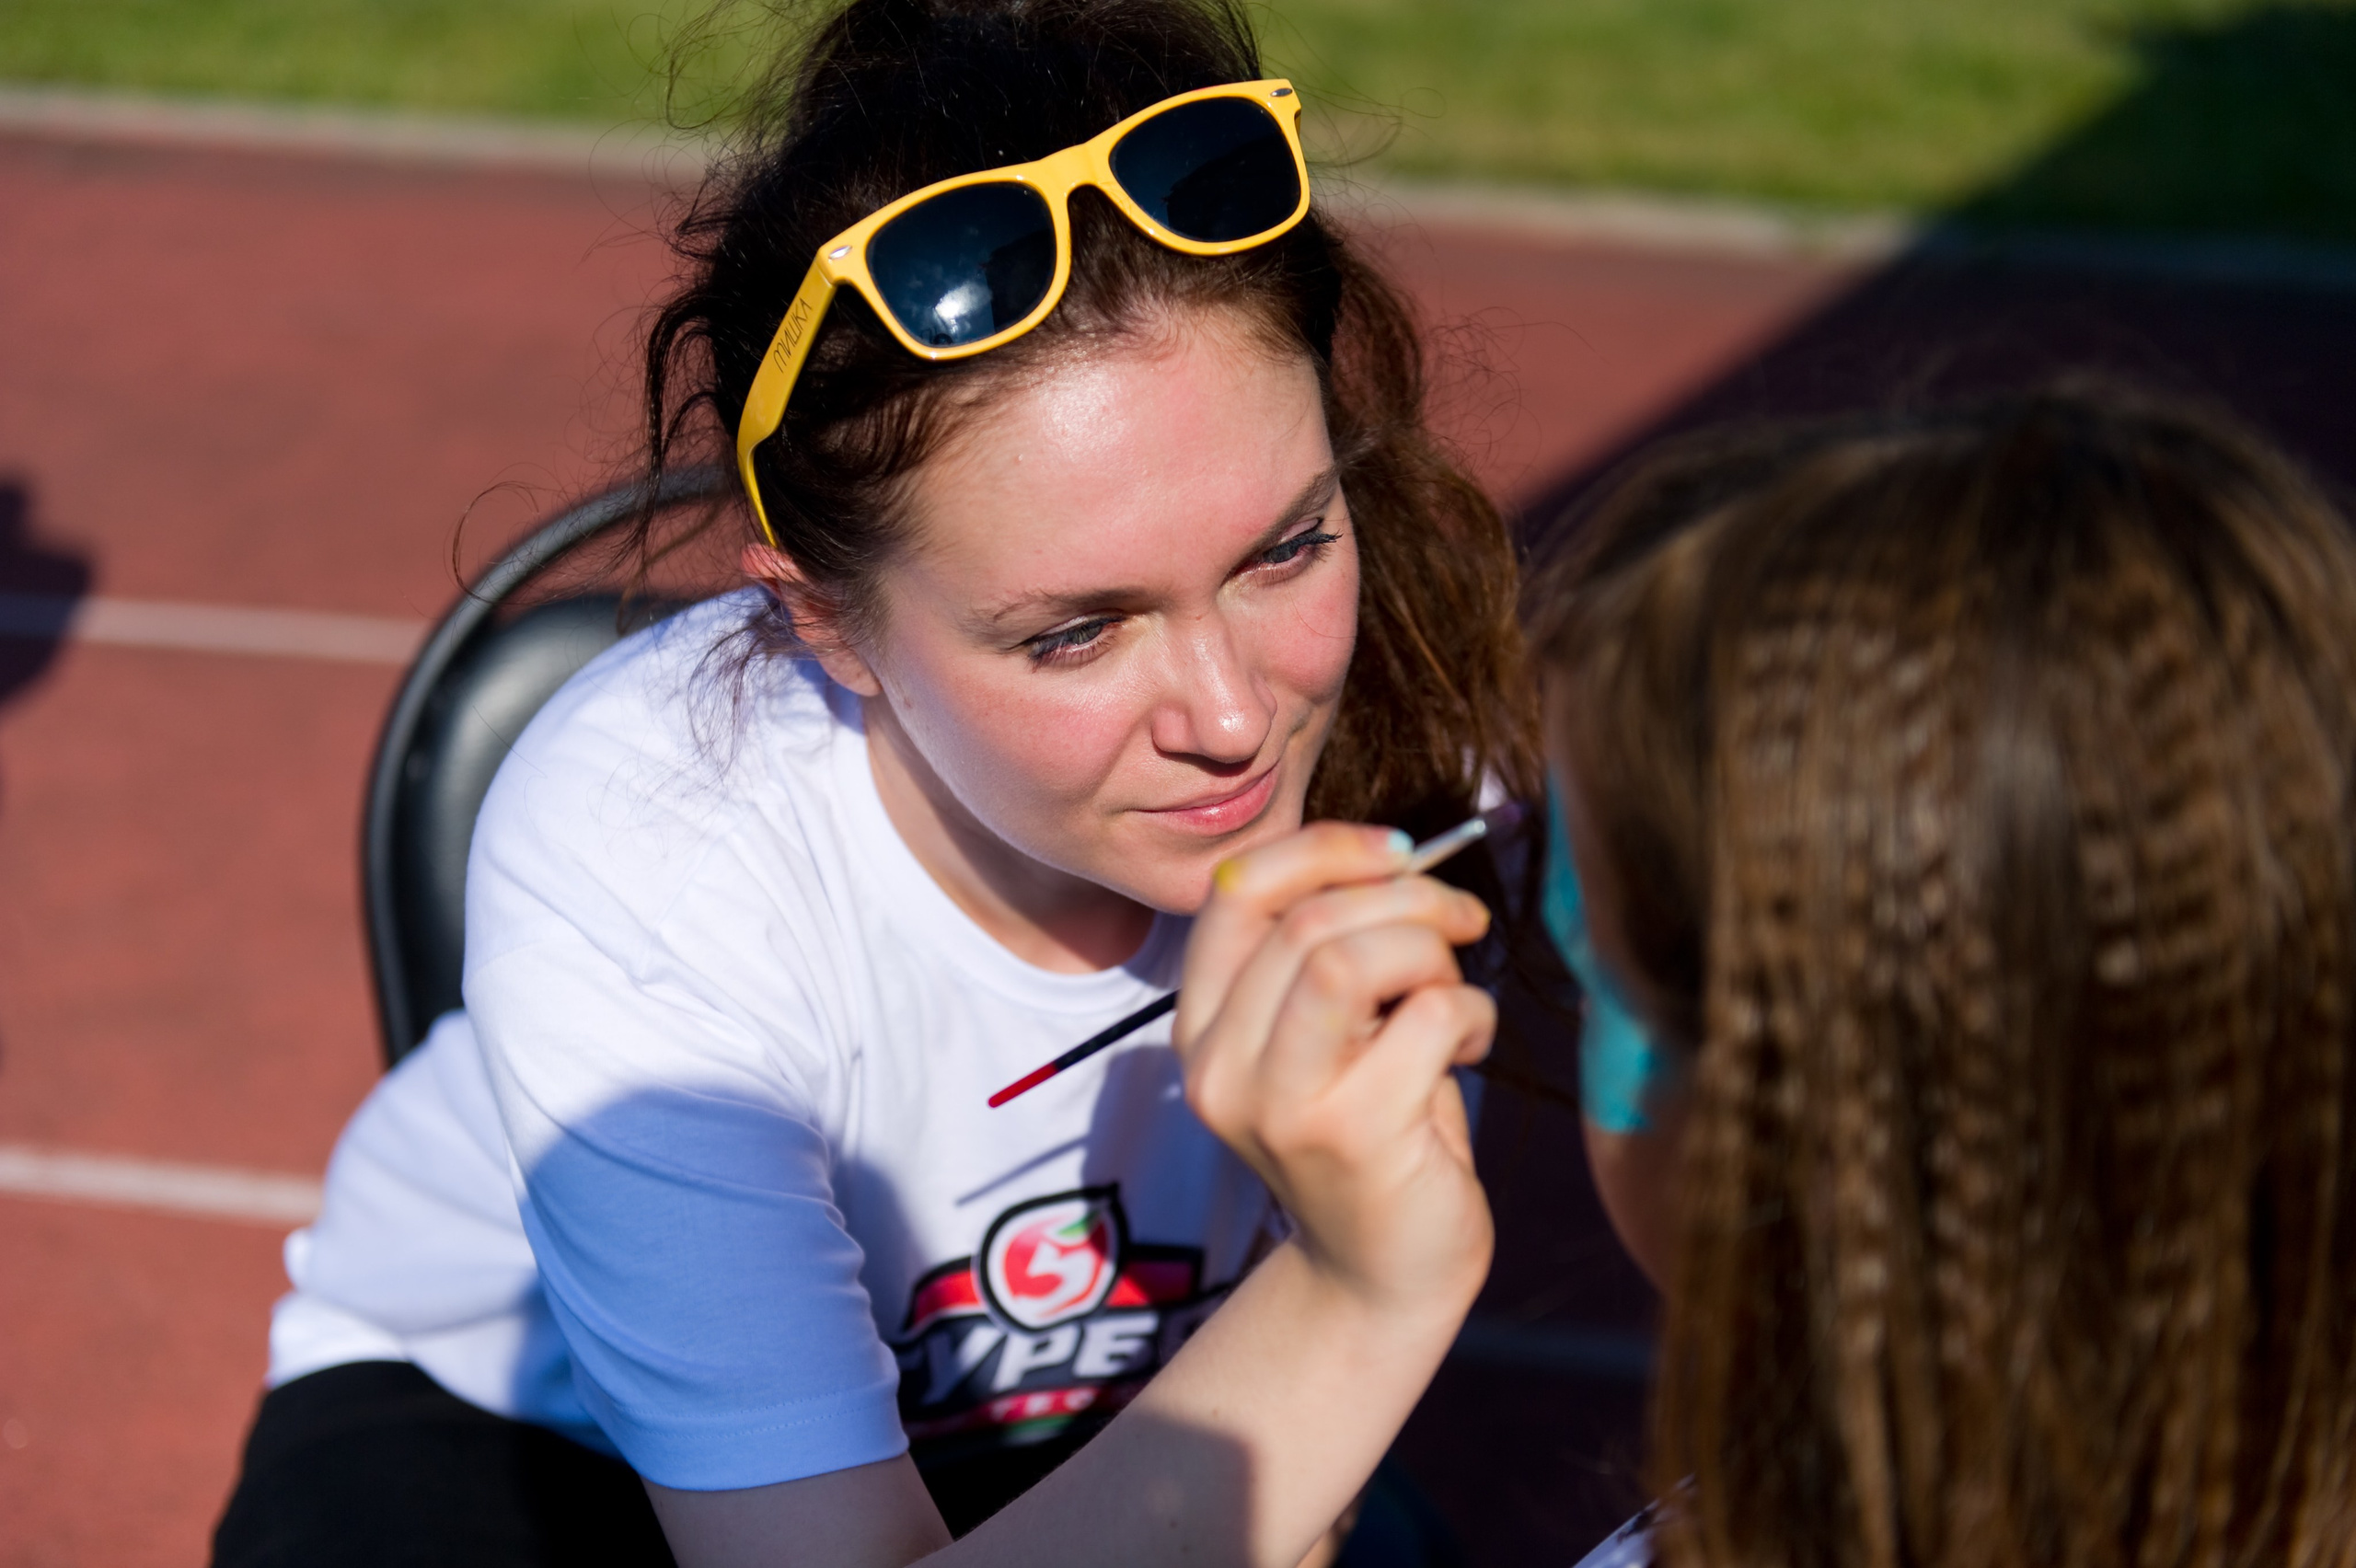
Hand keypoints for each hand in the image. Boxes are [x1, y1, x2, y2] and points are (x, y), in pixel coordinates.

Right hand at [1175, 823, 1495, 1321]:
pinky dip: (1472, 1011)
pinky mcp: (1349, 1134)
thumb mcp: (1328, 1032)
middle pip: (1306, 918)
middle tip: (1463, 921)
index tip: (1401, 851)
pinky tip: (1473, 1047)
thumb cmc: (1373, 1132)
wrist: (1384, 1275)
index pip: (1236, 890)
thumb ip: (1330, 950)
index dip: (1324, 849)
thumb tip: (1397, 854)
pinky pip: (1429, 1015)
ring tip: (1456, 992)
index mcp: (1202, 1026)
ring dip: (1431, 951)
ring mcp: (1276, 1104)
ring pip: (1348, 957)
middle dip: (1408, 898)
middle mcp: (1218, 1065)